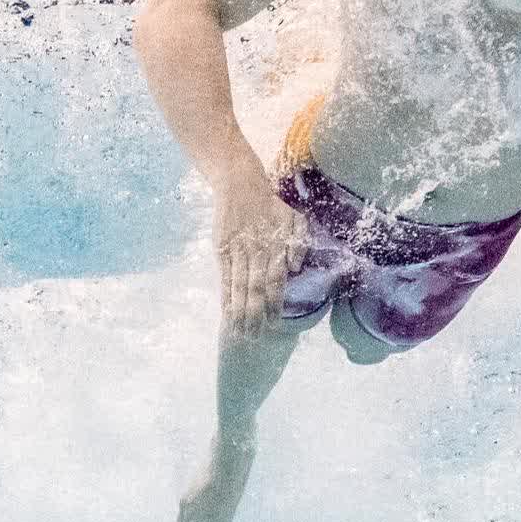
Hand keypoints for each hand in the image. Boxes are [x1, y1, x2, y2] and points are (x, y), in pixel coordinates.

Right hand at [214, 157, 304, 332]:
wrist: (240, 184)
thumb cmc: (271, 204)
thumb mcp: (293, 218)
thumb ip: (298, 243)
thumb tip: (294, 269)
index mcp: (275, 246)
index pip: (274, 281)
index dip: (273, 304)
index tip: (274, 325)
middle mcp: (256, 252)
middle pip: (255, 289)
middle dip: (254, 315)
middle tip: (254, 338)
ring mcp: (237, 252)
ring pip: (239, 286)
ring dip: (239, 311)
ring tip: (239, 332)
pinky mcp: (222, 250)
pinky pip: (225, 278)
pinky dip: (225, 296)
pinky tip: (226, 312)